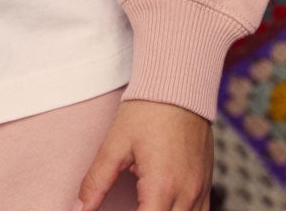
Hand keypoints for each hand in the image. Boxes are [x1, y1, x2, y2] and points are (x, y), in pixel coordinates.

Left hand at [77, 100, 212, 210]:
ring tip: (143, 203)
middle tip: (129, 204)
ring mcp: (200, 192)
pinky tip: (162, 206)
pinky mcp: (206, 186)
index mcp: (162, 186)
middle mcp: (186, 195)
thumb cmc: (146, 111)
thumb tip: (78, 208)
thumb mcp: (115, 144)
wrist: (178, 87)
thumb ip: (96, 181)